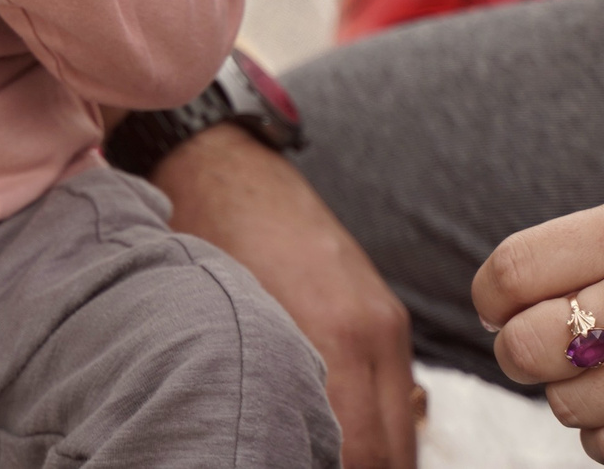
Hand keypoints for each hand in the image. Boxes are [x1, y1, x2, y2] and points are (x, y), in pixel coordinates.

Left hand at [155, 123, 417, 468]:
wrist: (220, 165)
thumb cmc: (201, 244)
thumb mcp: (220, 329)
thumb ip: (259, 396)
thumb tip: (262, 447)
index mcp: (331, 340)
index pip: (361, 455)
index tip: (294, 467)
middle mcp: (371, 333)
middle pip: (391, 453)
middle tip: (307, 468)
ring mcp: (384, 321)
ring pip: (402, 428)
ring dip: (374, 459)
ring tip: (324, 461)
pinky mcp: (384, 310)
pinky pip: (398, 391)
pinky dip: (378, 426)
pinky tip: (340, 440)